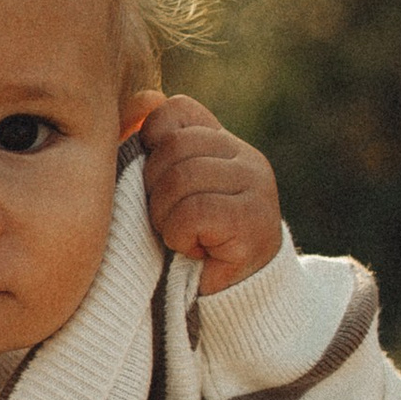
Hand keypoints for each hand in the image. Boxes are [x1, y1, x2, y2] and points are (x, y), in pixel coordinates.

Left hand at [137, 93, 283, 292]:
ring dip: (166, 218)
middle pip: (174, 148)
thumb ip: (149, 146)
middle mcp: (247, 156)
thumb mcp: (163, 189)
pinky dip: (181, 237)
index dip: (152, 143)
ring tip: (181, 238)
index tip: (155, 182)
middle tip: (167, 221)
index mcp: (223, 142)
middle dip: (154, 190)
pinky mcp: (256, 222)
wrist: (230, 300)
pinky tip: (196, 250)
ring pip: (182, 179)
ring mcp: (257, 186)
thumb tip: (143, 99)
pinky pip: (195, 213)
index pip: (176, 110)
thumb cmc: (187, 243)